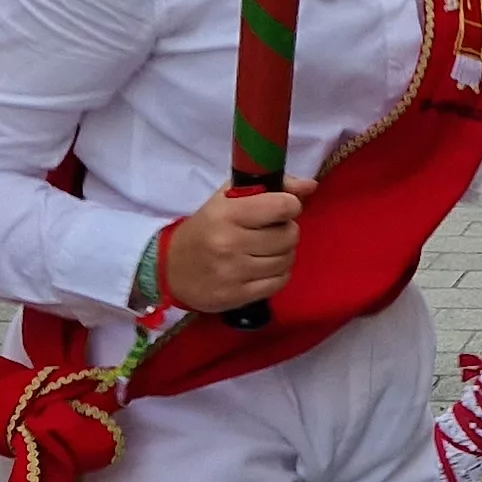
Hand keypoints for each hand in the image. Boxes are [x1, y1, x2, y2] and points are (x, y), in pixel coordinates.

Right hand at [168, 178, 313, 313]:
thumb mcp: (228, 199)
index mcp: (227, 214)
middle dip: (287, 230)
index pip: (282, 206)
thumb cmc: (206, 227)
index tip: (282, 208)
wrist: (171, 268)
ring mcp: (234, 273)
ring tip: (267, 250)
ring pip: (287, 259)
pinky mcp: (238, 296)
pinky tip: (264, 268)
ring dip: (284, 253)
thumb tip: (311, 185)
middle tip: (271, 231)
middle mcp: (230, 243)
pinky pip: (280, 282)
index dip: (290, 205)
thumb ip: (270, 186)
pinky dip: (279, 274)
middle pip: (289, 235)